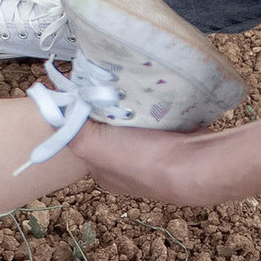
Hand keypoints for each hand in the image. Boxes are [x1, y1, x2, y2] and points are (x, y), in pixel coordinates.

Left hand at [69, 100, 260, 207]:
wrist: (198, 166)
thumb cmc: (142, 159)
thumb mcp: (93, 145)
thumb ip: (72, 130)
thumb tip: (62, 109)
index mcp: (106, 173)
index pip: (87, 140)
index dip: (84, 117)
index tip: (87, 94)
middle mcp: (129, 170)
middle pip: (112, 132)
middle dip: (110, 111)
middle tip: (111, 88)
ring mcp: (158, 158)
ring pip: (137, 126)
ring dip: (135, 109)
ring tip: (133, 89)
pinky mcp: (180, 143)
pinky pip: (162, 121)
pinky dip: (158, 109)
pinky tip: (157, 97)